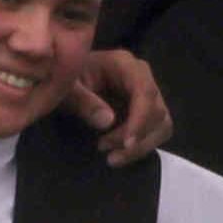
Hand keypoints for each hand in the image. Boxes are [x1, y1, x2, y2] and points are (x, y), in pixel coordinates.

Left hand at [71, 48, 173, 164]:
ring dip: (141, 146)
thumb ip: (83, 101)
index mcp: (124, 64)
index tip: (126, 143)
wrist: (61, 83)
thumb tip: (109, 121)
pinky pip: (154, 132)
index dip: (140, 119)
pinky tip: (118, 153)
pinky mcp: (144, 112)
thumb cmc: (62, 80)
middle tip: (104, 150)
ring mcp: (145, 95)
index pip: (145, 91)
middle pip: (157, 111)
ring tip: (112, 157)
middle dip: (135, 136)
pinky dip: (141, 147)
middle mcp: (141, 78)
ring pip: (161, 124)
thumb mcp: (65, 89)